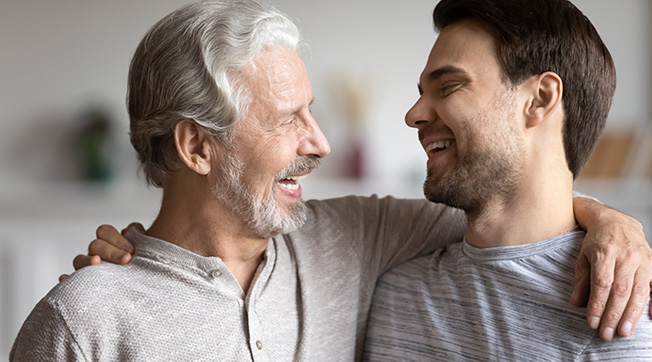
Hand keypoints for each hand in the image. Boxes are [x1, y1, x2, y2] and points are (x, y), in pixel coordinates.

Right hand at [58, 223, 139, 281]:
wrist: (143, 287)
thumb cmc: (142, 266)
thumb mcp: (144, 250)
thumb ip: (139, 237)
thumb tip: (133, 228)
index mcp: (109, 243)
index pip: (104, 231)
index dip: (116, 238)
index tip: (132, 250)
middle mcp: (96, 254)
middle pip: (95, 245)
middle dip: (111, 252)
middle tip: (127, 260)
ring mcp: (87, 269)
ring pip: (79, 260)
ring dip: (87, 261)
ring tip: (97, 262)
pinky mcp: (83, 285)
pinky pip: (69, 282)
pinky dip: (66, 279)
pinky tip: (64, 278)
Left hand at [572, 197, 651, 340]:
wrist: (615, 221)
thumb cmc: (596, 241)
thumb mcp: (582, 256)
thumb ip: (580, 279)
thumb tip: (575, 302)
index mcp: (605, 253)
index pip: (601, 284)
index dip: (597, 305)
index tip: (592, 323)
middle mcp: (626, 256)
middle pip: (621, 291)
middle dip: (613, 315)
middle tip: (606, 334)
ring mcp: (642, 259)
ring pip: (639, 291)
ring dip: (632, 314)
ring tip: (624, 332)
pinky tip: (649, 318)